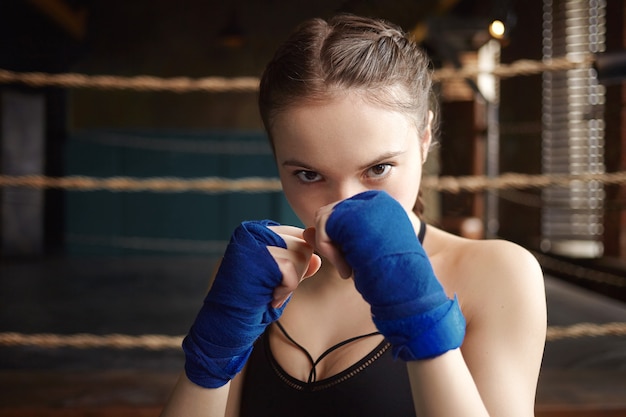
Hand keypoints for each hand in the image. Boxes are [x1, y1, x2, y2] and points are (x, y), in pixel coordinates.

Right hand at [183, 220, 319, 387]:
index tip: (277, 281)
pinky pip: (291, 269)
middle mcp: (254, 231)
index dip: (297, 263)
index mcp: (257, 231)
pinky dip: (286, 289)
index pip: (298, 236)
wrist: (225, 322)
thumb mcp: (278, 279)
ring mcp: (254, 241)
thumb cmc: (250, 302)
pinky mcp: (256, 256)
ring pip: (300, 255)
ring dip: (291, 283)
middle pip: (302, 244)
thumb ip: (297, 266)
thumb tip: (318, 259)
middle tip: (273, 291)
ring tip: (271, 294)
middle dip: (297, 273)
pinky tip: (271, 297)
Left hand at [310, 190, 464, 360]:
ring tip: (350, 270)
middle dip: (331, 242)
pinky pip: (324, 226)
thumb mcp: (355, 255)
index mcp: (379, 206)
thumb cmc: (387, 276)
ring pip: (324, 219)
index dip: (339, 240)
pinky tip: (348, 270)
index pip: (341, 214)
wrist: (409, 289)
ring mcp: (366, 204)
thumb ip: (332, 240)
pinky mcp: (357, 213)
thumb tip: (305, 231)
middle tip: (348, 267)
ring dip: (330, 248)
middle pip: (329, 214)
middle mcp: (374, 200)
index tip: (352, 262)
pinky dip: (329, 251)